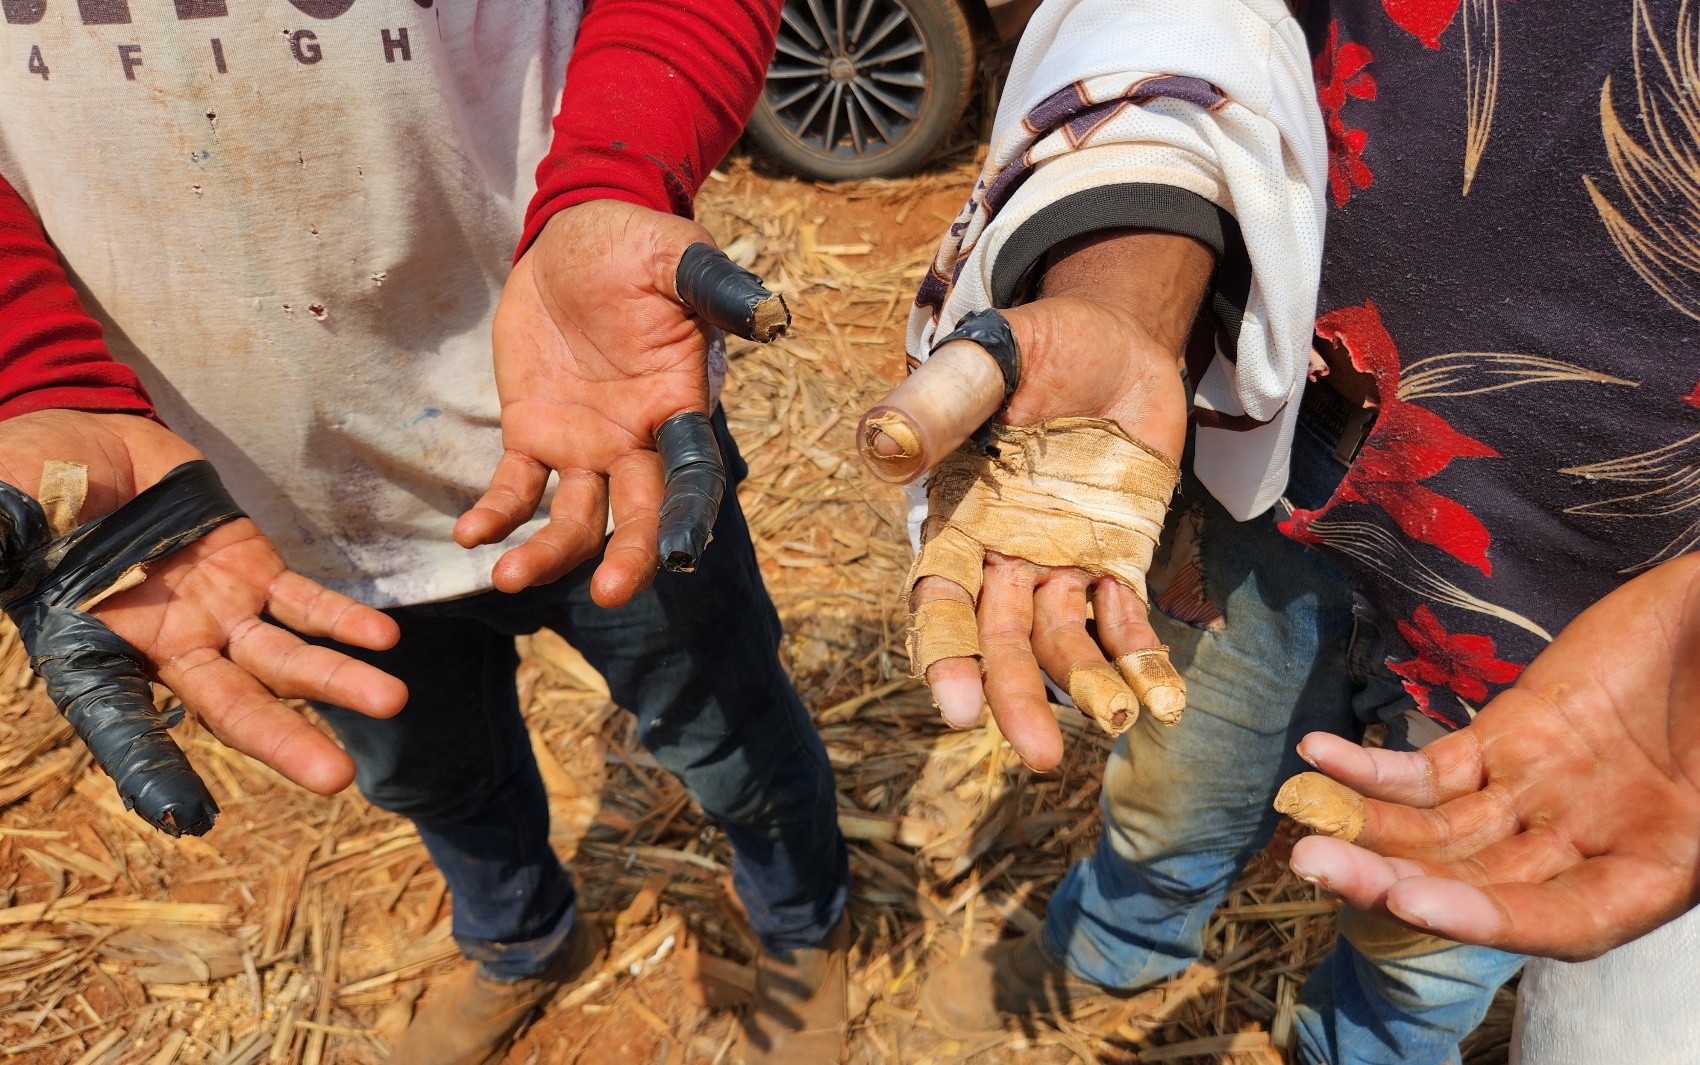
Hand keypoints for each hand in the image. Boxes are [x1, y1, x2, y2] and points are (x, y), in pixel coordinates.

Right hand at [0, 410, 404, 793]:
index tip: (193, 817)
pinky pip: (304, 602)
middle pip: (232, 707)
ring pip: (284, 659)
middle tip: (335, 779)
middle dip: (285, 741)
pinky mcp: (254, 570)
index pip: (121, 724)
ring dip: (338, 681)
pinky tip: (384, 638)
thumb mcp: (11, 505)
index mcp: (95, 651)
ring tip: (393, 701)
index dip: (153, 770)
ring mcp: (217, 613)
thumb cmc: (35, 483)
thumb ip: (11, 531)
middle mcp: (167, 647)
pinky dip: (343, 619)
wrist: (93, 446)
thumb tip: (3, 535)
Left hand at [456, 200, 722, 605]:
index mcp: (679, 406)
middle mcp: (636, 440)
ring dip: (548, 554)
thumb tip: (771, 314)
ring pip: (573, 517)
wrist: (576, 233)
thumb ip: (715, 289)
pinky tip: (470, 536)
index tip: (677, 556)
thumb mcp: (677, 258)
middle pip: (639, 515)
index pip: (693, 475)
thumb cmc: (637, 247)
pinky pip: (514, 487)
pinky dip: (495, 514)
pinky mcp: (533, 432)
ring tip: (506, 577)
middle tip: (610, 594)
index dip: (688, 518)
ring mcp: (583, 444)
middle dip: (629, 559)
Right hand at [915, 230, 1211, 769]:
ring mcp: (1060, 562)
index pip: (939, 600)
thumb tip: (884, 448)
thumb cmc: (1031, 347)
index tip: (958, 711)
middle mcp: (1001, 556)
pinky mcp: (1116, 558)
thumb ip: (936, 404)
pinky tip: (1167, 703)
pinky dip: (1143, 660)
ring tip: (1121, 721)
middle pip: (1000, 640)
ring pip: (1063, 640)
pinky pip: (1125, 619)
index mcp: (954, 519)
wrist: (1110, 338)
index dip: (945, 655)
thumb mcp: (983, 362)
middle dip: (1014, 697)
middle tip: (1037, 757)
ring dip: (1086, 685)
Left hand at [1287, 555, 1699, 959]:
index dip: (1488, 918)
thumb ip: (1697, 807)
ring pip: (1440, 828)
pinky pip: (1431, 764)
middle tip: (1312, 864)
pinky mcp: (1508, 734)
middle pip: (1476, 882)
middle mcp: (1588, 845)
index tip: (1413, 903)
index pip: (1561, 922)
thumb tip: (1686, 820)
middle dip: (1391, 879)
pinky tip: (1319, 756)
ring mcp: (1540, 789)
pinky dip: (1372, 765)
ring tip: (1300, 812)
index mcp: (1657, 871)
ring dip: (1365, 826)